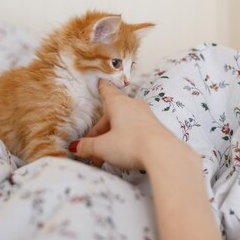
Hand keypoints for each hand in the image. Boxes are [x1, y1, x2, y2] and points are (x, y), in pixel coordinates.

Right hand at [70, 79, 189, 169]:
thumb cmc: (131, 144)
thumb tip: (76, 147)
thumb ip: (87, 146)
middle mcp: (133, 106)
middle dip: (101, 133)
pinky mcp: (155, 128)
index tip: (100, 82)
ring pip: (124, 124)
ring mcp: (146, 116)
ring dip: (113, 138)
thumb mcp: (103, 147)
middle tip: (92, 150)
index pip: (107, 91)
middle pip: (112, 115)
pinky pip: (136, 131)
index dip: (101, 88)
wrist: (163, 154)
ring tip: (106, 157)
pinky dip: (127, 140)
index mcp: (118, 104)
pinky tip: (124, 154)